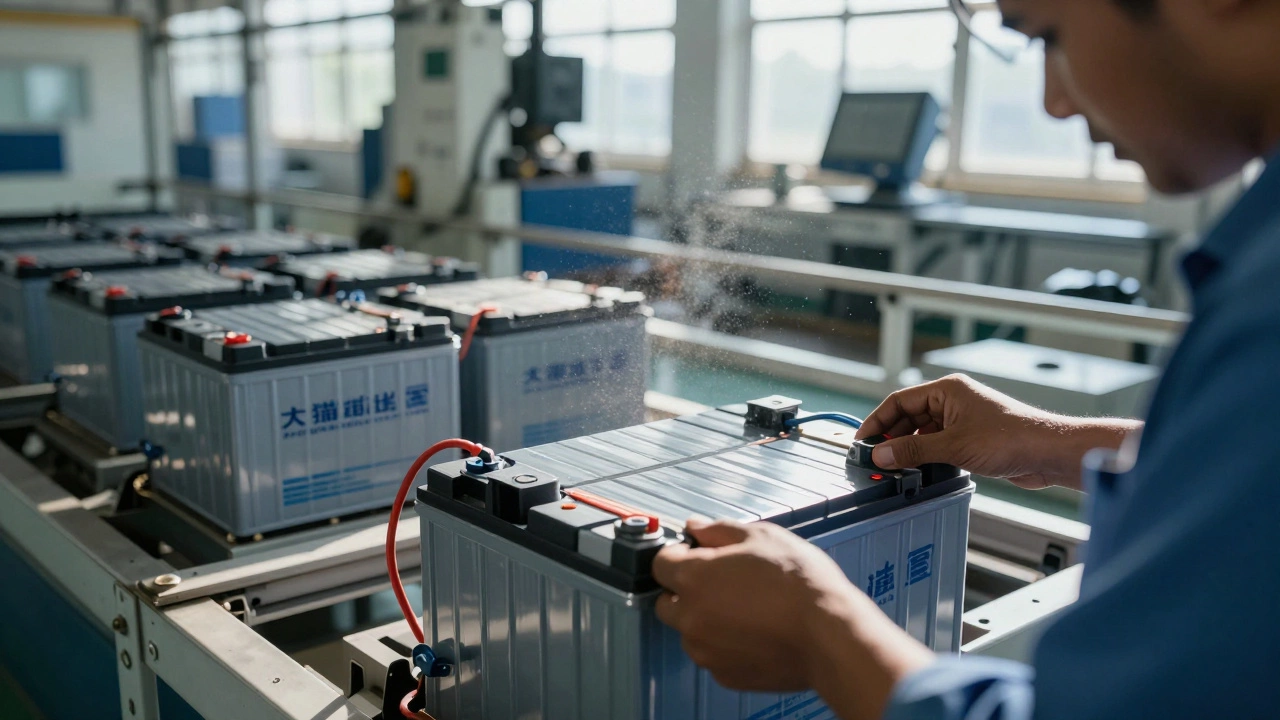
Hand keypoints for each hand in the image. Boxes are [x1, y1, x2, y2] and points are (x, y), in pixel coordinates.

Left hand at [653, 519, 933, 719]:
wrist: (830, 635)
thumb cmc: (800, 584)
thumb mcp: (762, 536)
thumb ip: (719, 530)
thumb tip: (697, 527)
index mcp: (694, 578)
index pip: (660, 563)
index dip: (678, 554)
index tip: (695, 553)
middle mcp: (691, 617)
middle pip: (667, 602)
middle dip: (685, 591)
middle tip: (720, 582)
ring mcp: (706, 650)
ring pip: (690, 631)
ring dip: (705, 619)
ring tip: (746, 608)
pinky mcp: (725, 674)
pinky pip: (713, 654)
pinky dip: (725, 644)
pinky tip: (755, 631)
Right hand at [855, 374, 1141, 490]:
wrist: (1047, 452)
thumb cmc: (1010, 438)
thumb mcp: (953, 446)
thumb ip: (913, 451)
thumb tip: (881, 455)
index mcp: (946, 390)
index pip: (899, 401)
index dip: (878, 421)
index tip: (863, 440)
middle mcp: (952, 401)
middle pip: (908, 416)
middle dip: (892, 437)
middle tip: (876, 459)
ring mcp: (962, 419)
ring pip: (923, 432)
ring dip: (909, 449)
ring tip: (894, 469)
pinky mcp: (971, 438)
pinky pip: (938, 444)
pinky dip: (926, 456)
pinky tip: (919, 471)